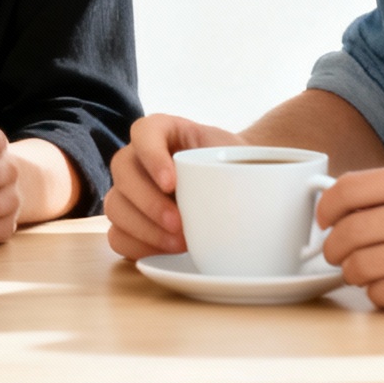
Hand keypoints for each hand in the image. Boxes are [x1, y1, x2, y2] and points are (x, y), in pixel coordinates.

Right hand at [104, 112, 240, 259]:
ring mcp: (129, 190)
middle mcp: (138, 157)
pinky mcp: (129, 221)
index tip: (172, 182)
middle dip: (148, 201)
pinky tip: (164, 251)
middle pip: (123, 170)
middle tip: (179, 223)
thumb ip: (245, 161)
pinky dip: (137, 246)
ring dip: (143, 228)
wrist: (233, 186)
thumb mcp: (241, 153)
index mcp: (163, 130)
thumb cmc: (235, 165)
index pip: (144, 132)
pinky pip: (117, 235)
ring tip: (178, 244)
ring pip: (115, 205)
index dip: (151, 156)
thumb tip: (268, 184)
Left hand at [318, 162, 383, 309]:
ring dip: (355, 276)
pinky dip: (379, 297)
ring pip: (364, 267)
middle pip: (350, 232)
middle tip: (338, 257)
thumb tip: (339, 203)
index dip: (326, 210)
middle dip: (334, 250)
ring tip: (365, 276)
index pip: (350, 189)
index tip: (323, 223)